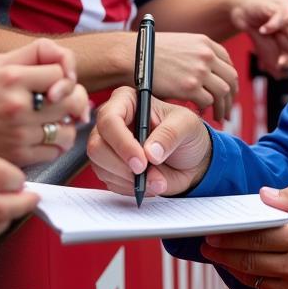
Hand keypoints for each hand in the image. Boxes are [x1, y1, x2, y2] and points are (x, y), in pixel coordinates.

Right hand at [0, 39, 90, 164]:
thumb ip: (32, 55)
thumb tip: (66, 63)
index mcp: (10, 76)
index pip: (61, 71)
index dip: (62, 75)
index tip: (53, 82)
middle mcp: (16, 104)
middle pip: (72, 100)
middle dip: (73, 100)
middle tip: (61, 102)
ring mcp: (17, 133)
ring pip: (67, 130)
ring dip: (64, 126)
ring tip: (50, 121)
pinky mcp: (16, 157)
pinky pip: (54, 151)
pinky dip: (53, 146)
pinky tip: (39, 137)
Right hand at [87, 86, 212, 197]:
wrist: (190, 159)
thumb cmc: (186, 133)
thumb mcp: (187, 125)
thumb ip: (170, 134)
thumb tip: (150, 153)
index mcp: (127, 101)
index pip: (109, 119)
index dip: (122, 143)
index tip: (142, 162)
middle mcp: (111, 122)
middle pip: (97, 146)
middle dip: (121, 165)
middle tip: (145, 173)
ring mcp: (108, 146)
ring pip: (100, 167)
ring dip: (129, 179)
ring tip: (156, 179)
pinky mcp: (110, 167)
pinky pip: (110, 182)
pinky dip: (130, 187)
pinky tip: (149, 182)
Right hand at [152, 32, 238, 119]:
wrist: (132, 55)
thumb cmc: (149, 52)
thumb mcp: (179, 44)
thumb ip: (194, 54)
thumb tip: (203, 71)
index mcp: (205, 42)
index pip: (228, 63)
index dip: (229, 80)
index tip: (227, 93)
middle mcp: (206, 55)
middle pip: (230, 79)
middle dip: (231, 97)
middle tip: (228, 110)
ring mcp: (199, 70)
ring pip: (223, 93)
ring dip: (223, 107)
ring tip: (219, 117)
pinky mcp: (190, 86)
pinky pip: (208, 102)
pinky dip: (207, 110)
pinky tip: (201, 113)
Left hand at [201, 183, 287, 288]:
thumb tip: (265, 195)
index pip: (258, 236)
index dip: (231, 235)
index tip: (214, 231)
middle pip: (249, 259)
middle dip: (223, 252)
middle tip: (208, 245)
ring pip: (254, 279)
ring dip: (234, 267)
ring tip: (220, 257)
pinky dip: (255, 280)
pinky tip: (248, 270)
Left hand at [231, 0, 287, 77]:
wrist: (244, 16)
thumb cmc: (259, 5)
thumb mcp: (267, 3)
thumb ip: (278, 14)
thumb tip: (279, 28)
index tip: (279, 21)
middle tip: (277, 30)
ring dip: (286, 46)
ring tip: (273, 37)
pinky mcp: (283, 56)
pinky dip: (284, 64)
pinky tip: (277, 62)